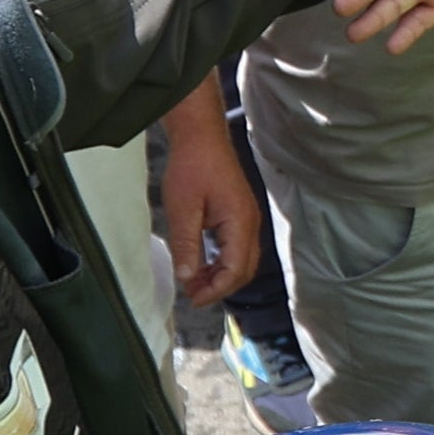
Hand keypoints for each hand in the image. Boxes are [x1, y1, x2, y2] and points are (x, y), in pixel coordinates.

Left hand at [156, 84, 262, 301]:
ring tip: (193, 281)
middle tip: (191, 294)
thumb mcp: (183, 209)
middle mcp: (250, 223)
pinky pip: (237, 247)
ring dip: (220, 275)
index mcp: (240, 222)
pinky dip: (221, 261)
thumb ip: (186, 245)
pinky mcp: (239, 213)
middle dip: (220, 286)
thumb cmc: (192, 166)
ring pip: (242, 260)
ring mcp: (247, 218)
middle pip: (244, 269)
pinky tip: (201, 262)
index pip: (235, 269)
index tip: (192, 298)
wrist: (201, 135)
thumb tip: (187, 278)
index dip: (216, 290)